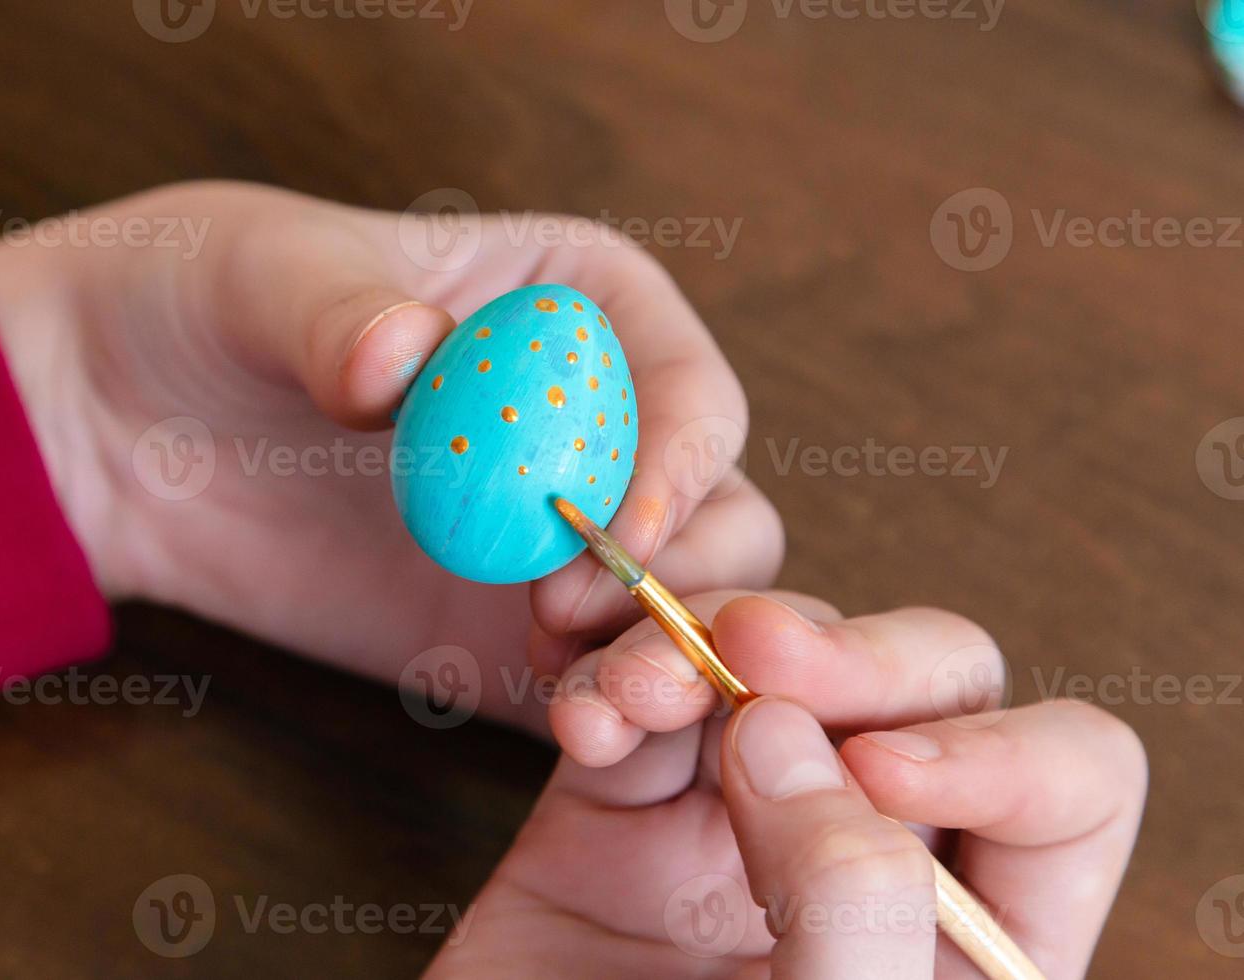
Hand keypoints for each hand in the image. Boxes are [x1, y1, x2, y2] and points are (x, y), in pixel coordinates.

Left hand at [0, 182, 781, 723]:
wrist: (124, 424)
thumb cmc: (210, 303)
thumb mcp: (268, 278)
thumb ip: (341, 313)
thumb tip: (400, 359)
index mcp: (584, 309)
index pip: (689, 388)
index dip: (682, 458)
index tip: (620, 526)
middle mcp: (601, 426)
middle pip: (717, 512)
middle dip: (687, 581)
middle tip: (584, 624)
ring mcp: (563, 538)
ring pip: (680, 610)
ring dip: (660, 660)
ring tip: (590, 702)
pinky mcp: (515, 633)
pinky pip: (597, 678)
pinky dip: (606, 711)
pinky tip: (572, 730)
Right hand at [428, 593, 1146, 977]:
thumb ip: (849, 904)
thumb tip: (790, 734)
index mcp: (969, 942)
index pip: (1067, 782)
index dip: (991, 749)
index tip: (880, 773)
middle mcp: (871, 862)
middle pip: (926, 684)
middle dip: (847, 651)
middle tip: (754, 652)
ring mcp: (741, 822)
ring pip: (769, 658)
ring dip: (700, 636)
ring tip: (631, 693)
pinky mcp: (620, 806)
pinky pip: (633, 690)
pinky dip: (604, 673)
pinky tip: (580, 719)